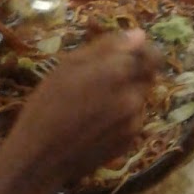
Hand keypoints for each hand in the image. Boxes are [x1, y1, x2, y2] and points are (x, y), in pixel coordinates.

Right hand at [1, 31, 160, 193]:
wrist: (39, 158)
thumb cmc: (47, 105)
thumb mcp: (68, 66)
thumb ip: (108, 47)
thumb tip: (139, 35)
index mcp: (119, 71)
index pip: (153, 54)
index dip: (142, 53)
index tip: (126, 55)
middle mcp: (134, 95)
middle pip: (149, 76)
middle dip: (134, 73)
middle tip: (107, 79)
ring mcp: (134, 121)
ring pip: (141, 97)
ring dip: (127, 95)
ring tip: (96, 104)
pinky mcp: (130, 141)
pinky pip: (134, 119)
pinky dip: (122, 117)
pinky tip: (97, 123)